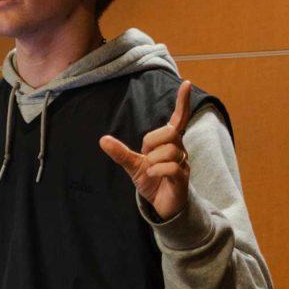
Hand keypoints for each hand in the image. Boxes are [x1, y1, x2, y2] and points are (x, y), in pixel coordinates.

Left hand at [98, 79, 192, 220]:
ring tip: (150, 169)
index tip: (186, 83)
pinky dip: (157, 170)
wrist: (162, 205)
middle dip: (153, 143)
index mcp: (169, 143)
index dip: (182, 102)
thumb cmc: (151, 181)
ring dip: (153, 160)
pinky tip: (152, 175)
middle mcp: (180, 150)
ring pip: (171, 151)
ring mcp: (184, 164)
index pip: (178, 119)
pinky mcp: (183, 179)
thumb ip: (121, 153)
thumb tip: (102, 139)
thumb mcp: (133, 165)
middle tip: (147, 157)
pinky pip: (172, 167)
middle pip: (170, 133)